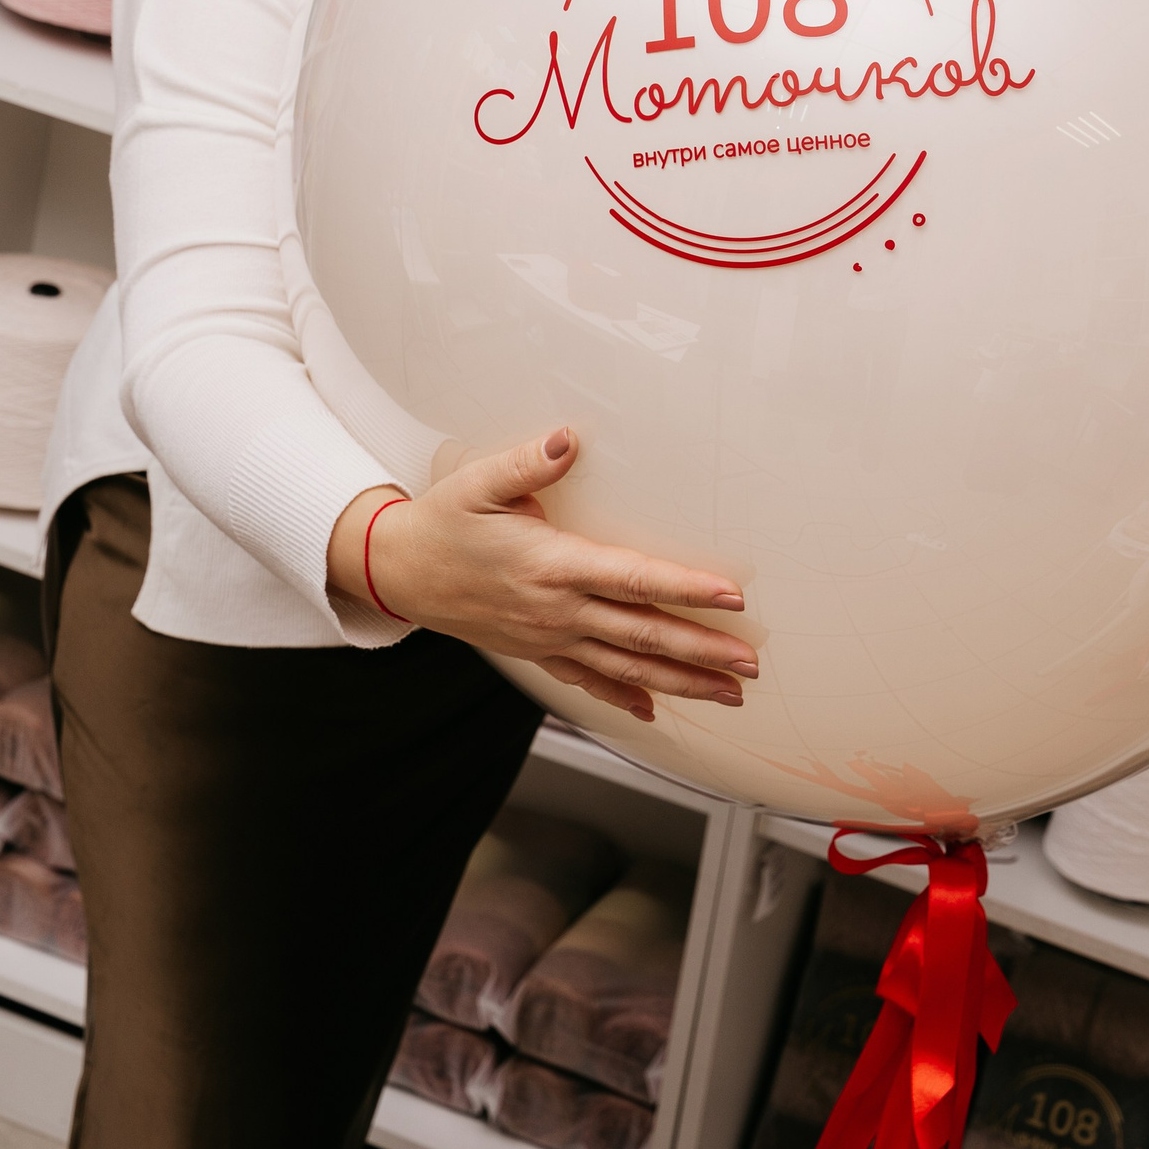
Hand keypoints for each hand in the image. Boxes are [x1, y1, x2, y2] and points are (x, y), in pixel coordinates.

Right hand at [326, 428, 756, 723]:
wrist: (399, 573)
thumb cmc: (441, 523)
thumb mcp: (477, 483)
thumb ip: (527, 461)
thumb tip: (569, 438)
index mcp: (550, 565)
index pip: (631, 579)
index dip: (683, 588)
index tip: (729, 596)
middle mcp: (555, 610)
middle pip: (641, 635)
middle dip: (700, 651)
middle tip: (749, 662)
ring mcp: (548, 637)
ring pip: (625, 668)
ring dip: (680, 682)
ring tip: (729, 692)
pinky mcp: (537, 651)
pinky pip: (588, 681)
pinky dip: (625, 697)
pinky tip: (655, 709)